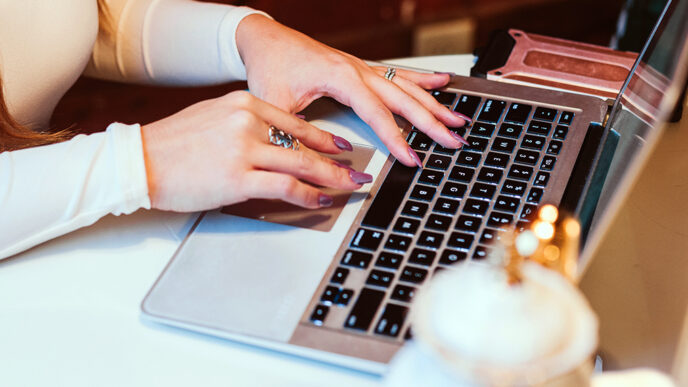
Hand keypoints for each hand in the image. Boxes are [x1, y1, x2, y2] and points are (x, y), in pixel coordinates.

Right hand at [141, 91, 370, 211]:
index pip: (296, 123)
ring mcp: (244, 149)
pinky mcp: (238, 178)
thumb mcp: (213, 119)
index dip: (325, 139)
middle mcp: (248, 122)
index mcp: (243, 104)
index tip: (343, 149)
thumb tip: (275, 144)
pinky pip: (285, 186)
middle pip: (306, 144)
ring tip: (350, 188)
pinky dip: (308, 194)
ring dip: (332, 179)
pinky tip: (320, 199)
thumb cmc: (173, 144)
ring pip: (302, 165)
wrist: (140, 159)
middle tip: (359, 173)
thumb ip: (246, 126)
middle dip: (339, 162)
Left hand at [236, 15, 470, 166]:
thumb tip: (307, 163)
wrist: (264, 38)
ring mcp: (362, 68)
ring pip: (407, 86)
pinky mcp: (360, 68)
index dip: (397, 139)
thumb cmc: (270, 64)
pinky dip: (422, 79)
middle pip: (404, 100)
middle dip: (432, 122)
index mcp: (342, 77)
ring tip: (459, 118)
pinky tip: (443, 81)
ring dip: (434, 103)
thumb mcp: (274, 103)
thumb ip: (293, 133)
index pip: (378, 114)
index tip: (413, 158)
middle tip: (455, 140)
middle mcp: (358, 70)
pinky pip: (398, 74)